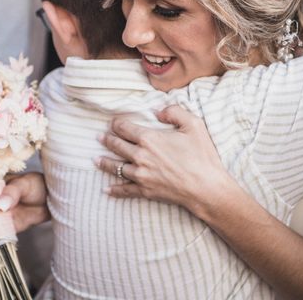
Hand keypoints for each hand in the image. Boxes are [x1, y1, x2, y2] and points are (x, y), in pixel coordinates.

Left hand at [96, 105, 232, 214]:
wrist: (206, 188)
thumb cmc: (202, 156)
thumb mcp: (193, 125)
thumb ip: (174, 112)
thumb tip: (158, 111)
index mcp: (149, 138)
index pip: (125, 128)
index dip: (117, 124)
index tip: (113, 122)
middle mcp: (140, 156)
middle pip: (117, 146)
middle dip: (107, 140)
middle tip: (99, 137)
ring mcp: (141, 175)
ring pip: (115, 167)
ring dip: (104, 162)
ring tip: (96, 159)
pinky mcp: (145, 191)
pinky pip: (124, 190)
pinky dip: (114, 189)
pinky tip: (106, 189)